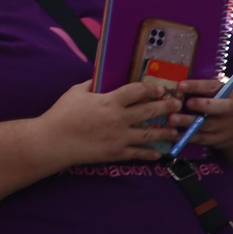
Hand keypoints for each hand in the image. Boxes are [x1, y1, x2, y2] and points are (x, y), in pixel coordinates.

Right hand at [36, 79, 178, 166]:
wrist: (54, 140)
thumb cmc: (62, 114)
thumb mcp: (75, 92)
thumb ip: (91, 85)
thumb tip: (101, 79)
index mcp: (109, 101)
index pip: (136, 91)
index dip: (151, 88)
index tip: (160, 89)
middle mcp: (119, 118)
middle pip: (148, 111)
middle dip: (166, 107)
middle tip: (178, 105)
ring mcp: (120, 137)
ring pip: (149, 134)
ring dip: (164, 132)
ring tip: (175, 131)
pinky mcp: (116, 152)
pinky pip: (138, 153)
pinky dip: (149, 153)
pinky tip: (158, 153)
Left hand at [169, 77, 232, 152]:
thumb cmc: (222, 101)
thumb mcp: (220, 90)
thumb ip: (204, 86)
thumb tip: (177, 79)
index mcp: (230, 94)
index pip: (213, 88)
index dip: (197, 86)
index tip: (180, 85)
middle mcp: (231, 111)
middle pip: (218, 109)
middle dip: (202, 105)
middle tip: (185, 103)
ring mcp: (226, 127)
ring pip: (206, 126)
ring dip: (188, 123)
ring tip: (171, 119)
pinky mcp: (218, 140)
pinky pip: (201, 139)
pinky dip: (187, 136)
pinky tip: (173, 133)